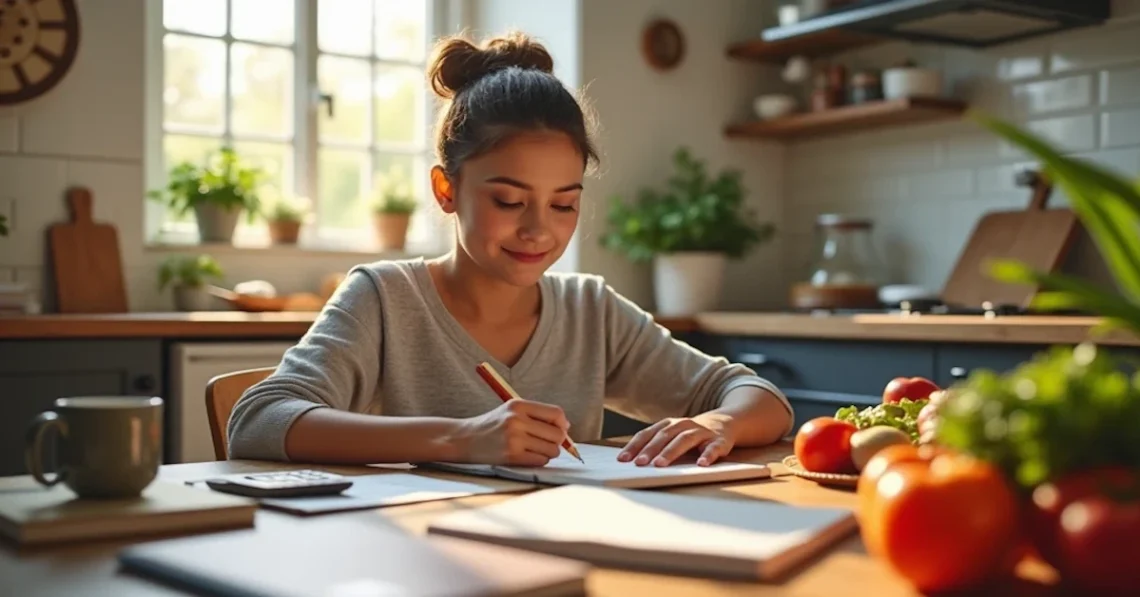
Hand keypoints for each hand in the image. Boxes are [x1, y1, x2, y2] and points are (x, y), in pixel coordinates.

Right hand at [457, 399, 569, 466]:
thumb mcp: (511, 411)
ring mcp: (514, 439)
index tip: (561, 429)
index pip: (556, 413)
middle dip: (557, 441)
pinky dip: (539, 460)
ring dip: (548, 452)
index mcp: (518, 405)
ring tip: (535, 449)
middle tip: (547, 442)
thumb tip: (566, 427)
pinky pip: (540, 461)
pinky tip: (528, 456)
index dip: (563, 423)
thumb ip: (537, 415)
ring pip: (551, 450)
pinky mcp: (511, 456)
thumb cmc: (492, 426)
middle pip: (557, 433)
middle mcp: (517, 420)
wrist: (464, 439)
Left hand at [617, 416, 734, 466]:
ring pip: (684, 440)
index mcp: (668, 424)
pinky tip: (701, 464)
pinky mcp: (718, 441)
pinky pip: (713, 448)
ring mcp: (701, 432)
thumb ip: (655, 445)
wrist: (724, 423)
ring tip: (660, 465)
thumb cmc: (690, 434)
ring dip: (671, 452)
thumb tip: (630, 461)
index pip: (648, 434)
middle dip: (650, 450)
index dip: (634, 446)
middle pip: (664, 436)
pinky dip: (707, 455)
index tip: (622, 459)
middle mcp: (683, 425)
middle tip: (639, 463)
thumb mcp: (672, 435)